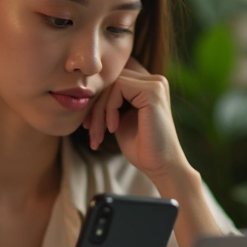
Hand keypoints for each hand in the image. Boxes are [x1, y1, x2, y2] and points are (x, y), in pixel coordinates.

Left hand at [83, 58, 190, 183]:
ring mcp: (155, 84)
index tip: (88, 125)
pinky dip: (109, 109)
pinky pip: (118, 88)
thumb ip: (110, 102)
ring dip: (99, 111)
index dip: (96, 100)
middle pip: (111, 80)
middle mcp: (154, 80)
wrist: (160, 166)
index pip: (113, 79)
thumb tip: (86, 89)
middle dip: (95, 107)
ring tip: (98, 135)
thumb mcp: (119, 119)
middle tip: (90, 131)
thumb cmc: (140, 147)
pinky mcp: (153, 91)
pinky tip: (113, 128)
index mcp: (147, 85)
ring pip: (111, 84)